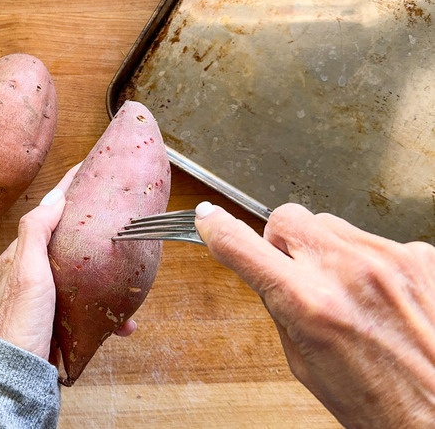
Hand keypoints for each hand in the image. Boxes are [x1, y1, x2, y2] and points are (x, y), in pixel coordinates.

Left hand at [0, 164, 135, 361]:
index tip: (90, 168)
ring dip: (109, 281)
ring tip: (129, 287)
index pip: (49, 211)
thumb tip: (55, 198)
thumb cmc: (21, 320)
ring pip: (86, 276)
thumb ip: (36, 231)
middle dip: (98, 235)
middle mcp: (34, 272)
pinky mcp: (60, 320)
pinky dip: (108, 313)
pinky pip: (90, 307)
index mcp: (23, 254)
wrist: (18, 373)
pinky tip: (122, 324)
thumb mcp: (28, 270)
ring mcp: (48, 297)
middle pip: (72, 242)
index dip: (69, 189)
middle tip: (122, 225)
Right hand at [194, 201, 434, 427]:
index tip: (207, 219)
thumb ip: (281, 307)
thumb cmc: (379, 403)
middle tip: (294, 274)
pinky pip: (372, 240)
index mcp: (309, 304)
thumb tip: (265, 270)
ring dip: (325, 251)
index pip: (242, 246)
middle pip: (287, 218)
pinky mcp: (419, 254)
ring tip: (346, 292)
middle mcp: (348, 271)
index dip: (216, 229)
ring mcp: (388, 257)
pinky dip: (366, 262)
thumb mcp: (304, 363)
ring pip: (330, 225)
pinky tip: (379, 296)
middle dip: (281, 243)